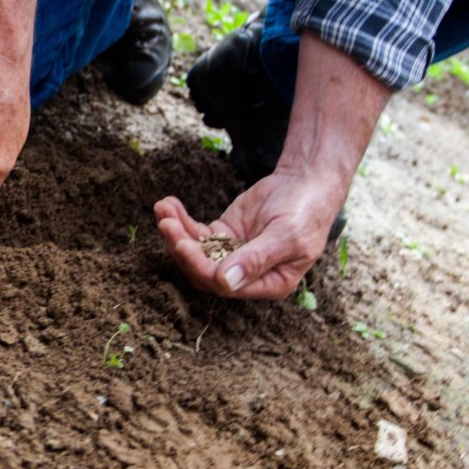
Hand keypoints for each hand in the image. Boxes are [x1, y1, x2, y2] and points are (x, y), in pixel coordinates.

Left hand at [154, 169, 345, 299]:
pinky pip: (196, 233)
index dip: (200, 267)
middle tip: (166, 224)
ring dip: (175, 232)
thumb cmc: (305, 212)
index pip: (225, 285)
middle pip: (203, 270)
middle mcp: (246, 275)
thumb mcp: (287, 236)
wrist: (306, 183)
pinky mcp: (222, 235)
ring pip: (195, 251)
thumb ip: (257, 259)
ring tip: (163, 209)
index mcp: (268, 284)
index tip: (183, 244)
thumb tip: (226, 282)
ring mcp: (231, 254)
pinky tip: (168, 204)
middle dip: (181, 248)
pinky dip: (180, 220)